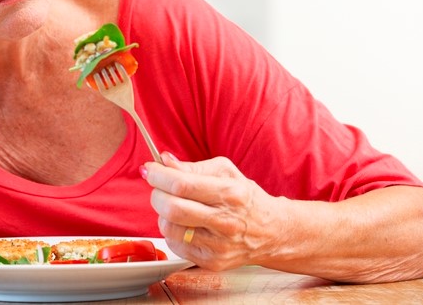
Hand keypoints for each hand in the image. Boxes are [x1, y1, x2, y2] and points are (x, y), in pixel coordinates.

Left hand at [142, 152, 280, 270]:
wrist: (272, 232)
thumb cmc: (246, 199)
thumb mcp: (225, 172)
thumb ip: (192, 167)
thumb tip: (164, 161)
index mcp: (230, 194)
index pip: (182, 185)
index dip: (158, 176)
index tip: (150, 169)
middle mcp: (225, 222)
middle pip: (172, 209)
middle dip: (156, 194)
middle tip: (159, 188)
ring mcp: (218, 245)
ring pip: (170, 228)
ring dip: (162, 214)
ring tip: (174, 207)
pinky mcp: (211, 262)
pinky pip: (175, 245)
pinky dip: (172, 231)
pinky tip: (184, 224)